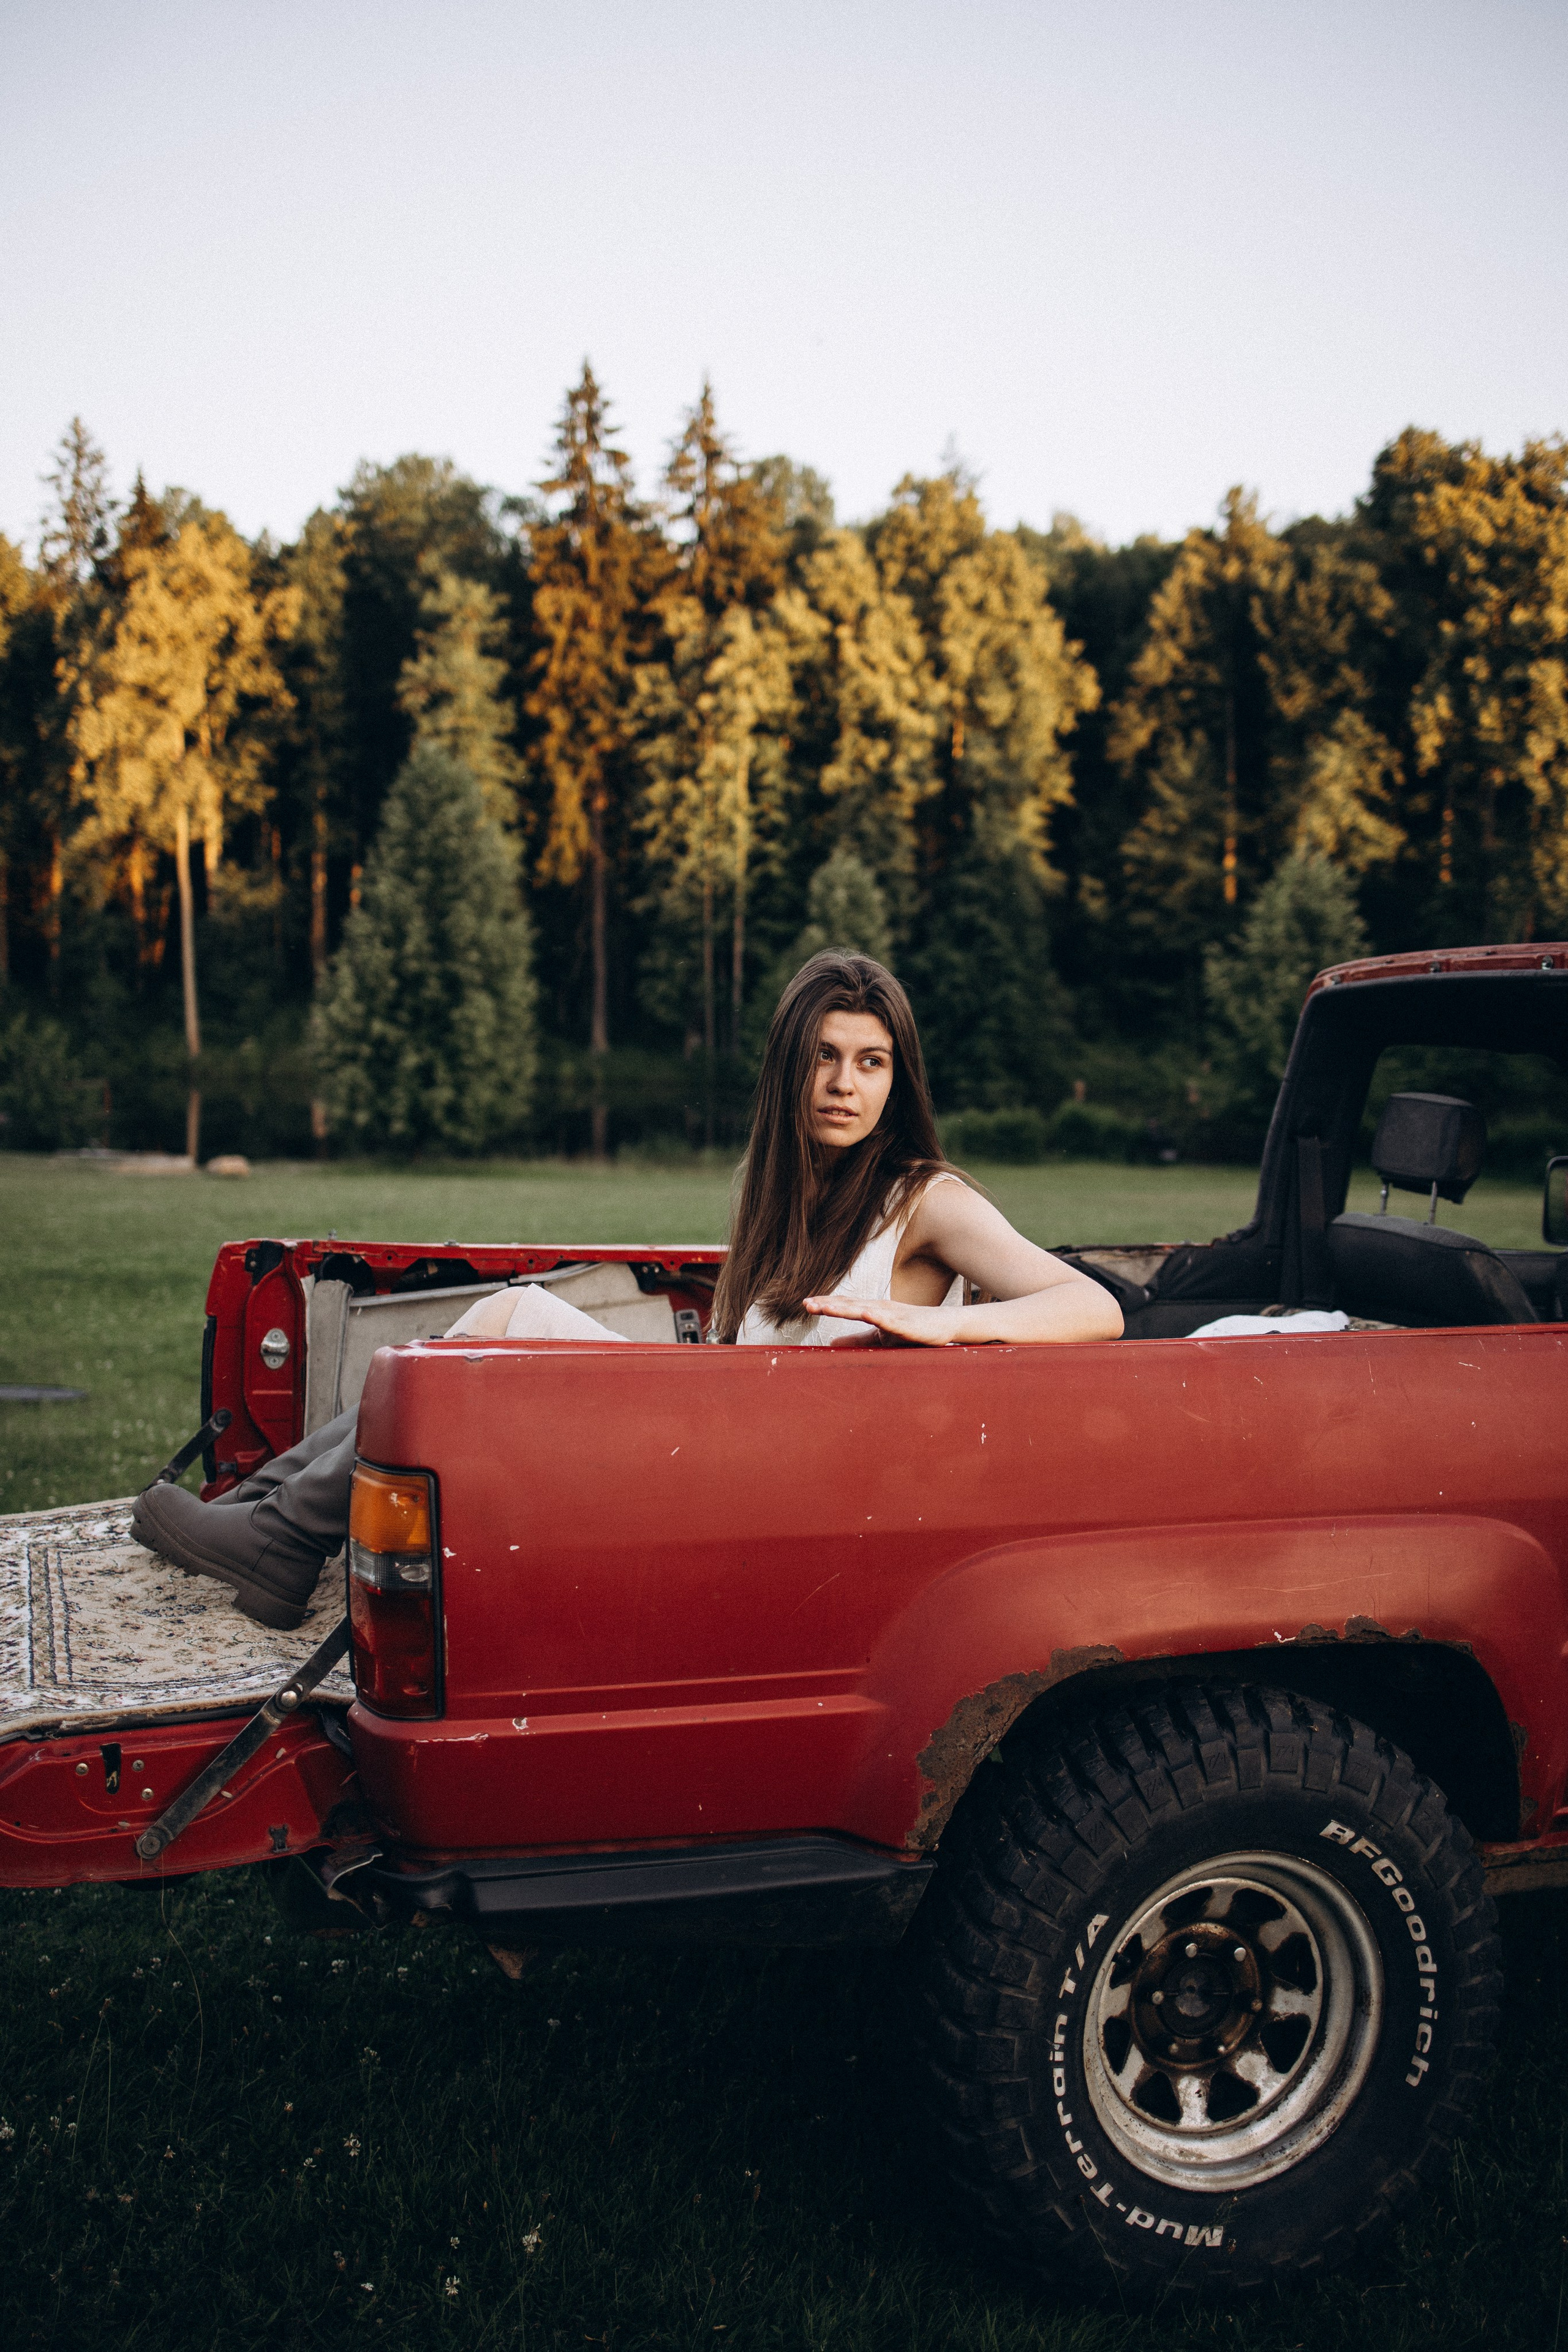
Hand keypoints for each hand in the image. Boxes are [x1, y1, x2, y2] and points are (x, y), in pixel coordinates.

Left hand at [802, 1292, 969, 1346]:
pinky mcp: (907, 1324)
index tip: (806, 1304)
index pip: (844, 1305)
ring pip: (865, 1310)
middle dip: (828, 1305)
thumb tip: (830, 1344)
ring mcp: (893, 1314)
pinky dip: (877, 1316)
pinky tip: (866, 1313)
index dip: (826, 1304)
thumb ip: (856, 1339)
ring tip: (826, 1307)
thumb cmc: (910, 1329)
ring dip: (845, 1308)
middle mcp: (880, 1308)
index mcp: (871, 1310)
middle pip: (849, 1305)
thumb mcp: (878, 1336)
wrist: (943, 1325)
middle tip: (807, 1304)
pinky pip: (891, 1320)